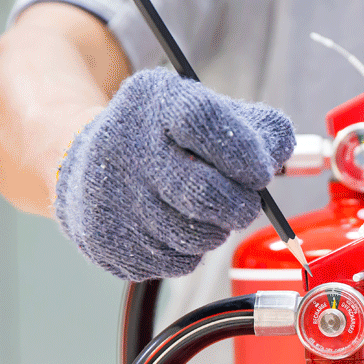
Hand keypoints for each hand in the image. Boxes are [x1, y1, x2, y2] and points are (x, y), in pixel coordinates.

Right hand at [54, 68, 294, 280]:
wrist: (83, 165)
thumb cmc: (159, 138)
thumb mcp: (200, 109)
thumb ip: (252, 125)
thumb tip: (279, 152)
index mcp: (152, 102)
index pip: (202, 122)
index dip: (242, 152)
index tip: (261, 174)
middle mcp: (124, 147)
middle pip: (204, 193)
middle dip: (240, 205)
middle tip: (244, 204)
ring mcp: (112, 198)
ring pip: (195, 235)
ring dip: (215, 230)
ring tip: (203, 212)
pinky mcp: (107, 241)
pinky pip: (176, 262)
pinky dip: (189, 252)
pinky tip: (174, 228)